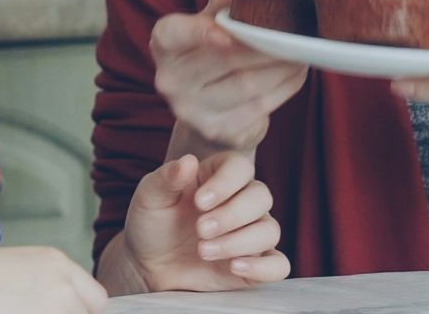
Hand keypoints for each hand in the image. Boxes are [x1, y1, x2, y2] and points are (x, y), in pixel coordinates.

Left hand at [116, 152, 289, 292]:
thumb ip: (167, 178)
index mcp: (219, 176)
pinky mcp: (255, 264)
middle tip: (200, 230)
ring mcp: (251, 233)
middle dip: (231, 215)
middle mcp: (242, 201)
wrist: (150, 265)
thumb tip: (189, 161)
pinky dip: (263, 267)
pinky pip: (278, 265)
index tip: (199, 202)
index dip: (225, 182)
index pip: (240, 167)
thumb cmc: (153, 224)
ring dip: (239, 241)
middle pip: (261, 197)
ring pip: (270, 230)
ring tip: (204, 250)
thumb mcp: (150, 197)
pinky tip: (234, 266)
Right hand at [150, 0, 307, 151]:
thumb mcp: (213, 19)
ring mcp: (191, 111)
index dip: (199, 32)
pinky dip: (285, 88)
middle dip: (267, 46)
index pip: (174, 34)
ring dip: (283, 67)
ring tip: (303, 52)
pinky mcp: (216, 132)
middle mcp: (170, 80)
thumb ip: (228, 0)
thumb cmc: (213, 50)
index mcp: (165, 44)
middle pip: (225, 60)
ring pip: (248, 86)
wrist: (208, 108)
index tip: (226, 35)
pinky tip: (297, 73)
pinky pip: (259, 108)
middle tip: (298, 33)